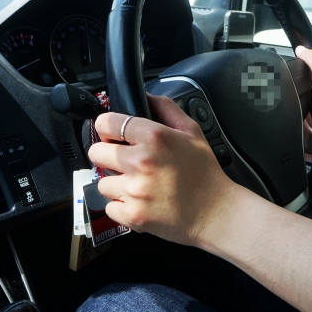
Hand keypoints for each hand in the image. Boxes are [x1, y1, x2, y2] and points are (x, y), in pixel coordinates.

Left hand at [87, 94, 238, 245]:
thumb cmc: (205, 173)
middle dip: (108, 156)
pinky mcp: (132, 215)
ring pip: (102, 182)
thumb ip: (166, 109)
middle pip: (96, 152)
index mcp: (155, 137)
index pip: (106, 123)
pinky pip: (109, 206)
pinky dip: (122, 206)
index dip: (107, 128)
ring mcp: (135, 190)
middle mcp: (141, 162)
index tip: (113, 136)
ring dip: (116, 184)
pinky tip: (141, 202)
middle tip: (125, 162)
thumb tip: (146, 96)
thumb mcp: (192, 132)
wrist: (215, 212)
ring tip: (139, 185)